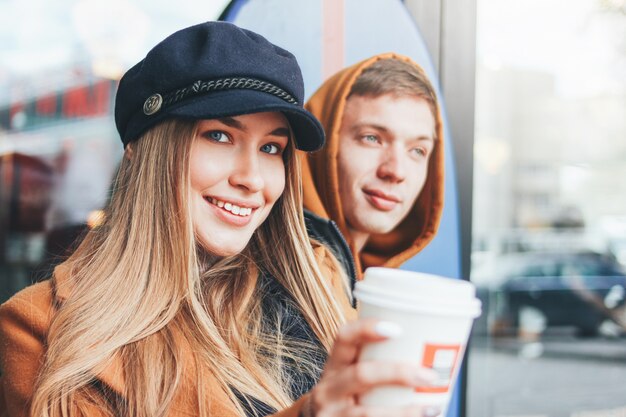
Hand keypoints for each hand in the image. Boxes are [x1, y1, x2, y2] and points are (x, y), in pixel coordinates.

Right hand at [307, 319, 441, 416]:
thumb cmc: (348, 397)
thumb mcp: (350, 377)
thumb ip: (376, 364)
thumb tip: (430, 353)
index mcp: (334, 366)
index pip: (343, 337)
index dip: (366, 329)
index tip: (397, 329)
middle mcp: (328, 389)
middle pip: (361, 374)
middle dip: (398, 373)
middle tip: (429, 375)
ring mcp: (332, 414)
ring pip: (367, 413)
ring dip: (405, 412)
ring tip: (432, 409)